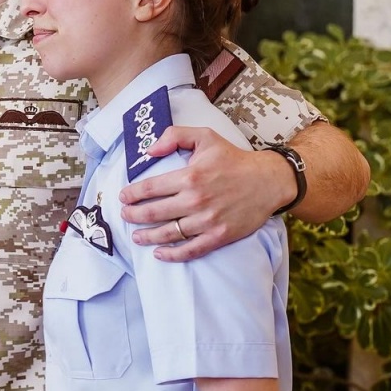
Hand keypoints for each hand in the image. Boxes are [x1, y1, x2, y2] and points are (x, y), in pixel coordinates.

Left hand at [119, 126, 294, 260]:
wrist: (267, 181)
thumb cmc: (233, 159)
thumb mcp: (205, 136)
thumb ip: (174, 136)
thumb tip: (149, 150)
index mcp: (189, 176)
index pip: (150, 188)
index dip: (132, 195)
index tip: (123, 198)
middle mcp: (195, 200)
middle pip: (153, 213)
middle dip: (133, 216)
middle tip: (125, 216)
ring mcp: (207, 220)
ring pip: (168, 233)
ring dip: (147, 236)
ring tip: (136, 236)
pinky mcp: (219, 236)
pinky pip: (190, 250)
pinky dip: (172, 254)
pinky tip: (159, 253)